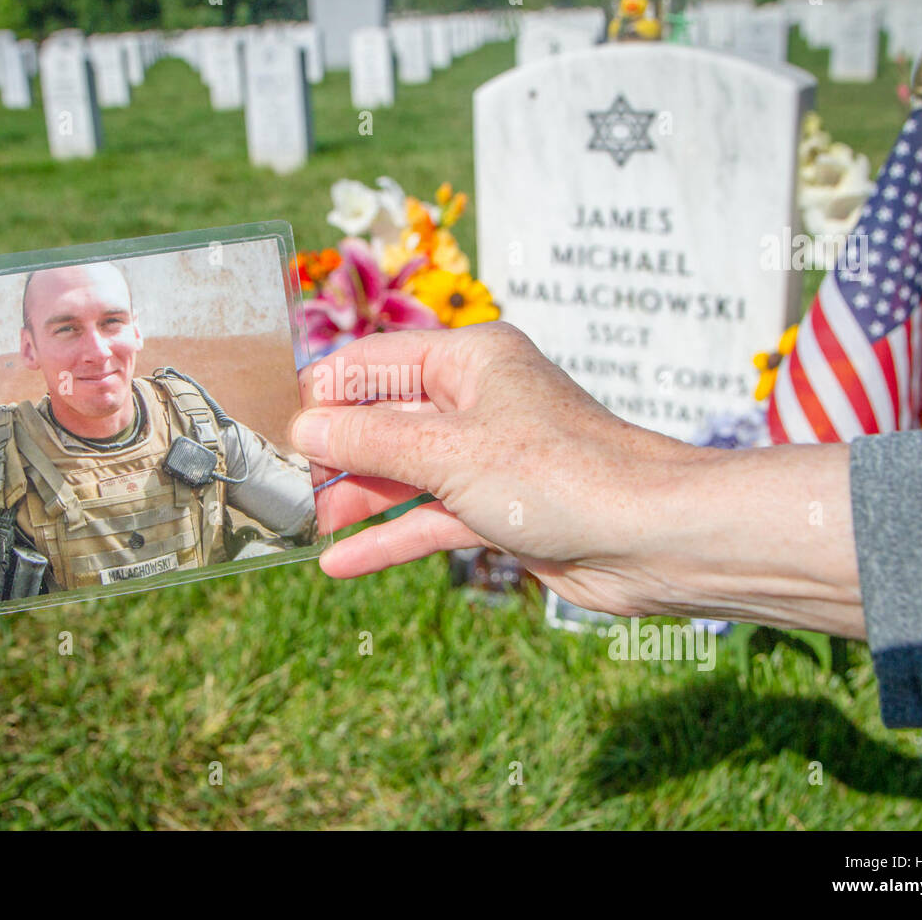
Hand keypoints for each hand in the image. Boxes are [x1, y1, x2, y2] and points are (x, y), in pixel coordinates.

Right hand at [291, 322, 864, 636]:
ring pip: (402, 470)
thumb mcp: (448, 451)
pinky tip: (341, 562)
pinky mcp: (498, 506)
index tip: (272, 430)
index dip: (321, 396)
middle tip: (281, 487)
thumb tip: (303, 428)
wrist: (649, 537)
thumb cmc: (559, 474)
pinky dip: (389, 535)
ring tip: (302, 525)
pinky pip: (428, 516)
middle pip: (382, 419)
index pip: (371, 364)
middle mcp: (475, 400)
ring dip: (356, 497)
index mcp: (468, 359)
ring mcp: (486, 456)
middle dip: (334, 452)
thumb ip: (370, 440)